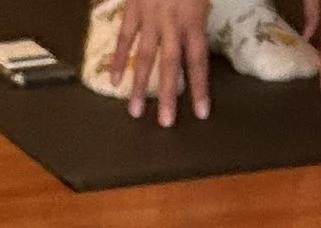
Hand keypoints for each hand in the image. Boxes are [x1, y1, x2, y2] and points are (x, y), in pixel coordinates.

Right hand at [98, 0, 212, 122]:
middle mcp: (172, 22)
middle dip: (168, 95)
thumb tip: (206, 29)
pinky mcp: (133, 9)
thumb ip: (204, 8)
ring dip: (139, 86)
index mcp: (194, 16)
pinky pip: (124, 37)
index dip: (200, 87)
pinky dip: (119, 59)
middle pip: (171, 64)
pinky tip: (114, 81)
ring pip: (145, 56)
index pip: (198, 59)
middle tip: (164, 124)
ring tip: (134, 112)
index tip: (201, 113)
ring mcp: (150, 17)